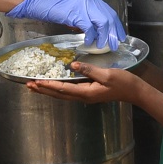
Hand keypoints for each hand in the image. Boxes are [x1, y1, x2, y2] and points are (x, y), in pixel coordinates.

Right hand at [7, 0, 124, 50]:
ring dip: (103, 36)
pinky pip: (88, 27)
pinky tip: (89, 42)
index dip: (116, 26)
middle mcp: (91, 0)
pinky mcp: (76, 12)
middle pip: (109, 18)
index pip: (110, 13)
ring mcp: (84, 5)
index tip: (120, 36)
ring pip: (102, 22)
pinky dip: (90, 36)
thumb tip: (95, 31)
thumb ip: (86, 17)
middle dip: (113, 33)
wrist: (41, 0)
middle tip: (114, 45)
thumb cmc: (55, 6)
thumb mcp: (75, 10)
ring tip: (102, 46)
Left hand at [27, 62, 147, 104]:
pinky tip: (53, 87)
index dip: (48, 85)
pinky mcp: (89, 93)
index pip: (62, 89)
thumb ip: (89, 70)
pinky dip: (57, 90)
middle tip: (28, 85)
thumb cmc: (123, 82)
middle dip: (43, 90)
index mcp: (86, 93)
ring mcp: (86, 96)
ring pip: (62, 95)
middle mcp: (83, 97)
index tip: (35, 82)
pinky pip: (69, 93)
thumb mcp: (107, 74)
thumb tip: (72, 66)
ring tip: (35, 87)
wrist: (134, 91)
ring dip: (48, 91)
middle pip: (59, 94)